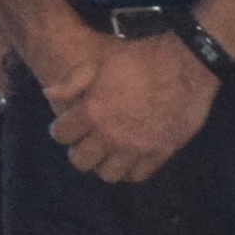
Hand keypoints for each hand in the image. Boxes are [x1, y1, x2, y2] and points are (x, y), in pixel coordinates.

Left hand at [48, 30, 217, 185]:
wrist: (186, 65)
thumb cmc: (139, 58)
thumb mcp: (100, 62)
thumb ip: (72, 82)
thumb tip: (48, 94)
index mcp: (92, 113)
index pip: (61, 135)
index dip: (61, 130)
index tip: (68, 126)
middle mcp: (110, 136)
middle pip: (80, 161)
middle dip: (79, 151)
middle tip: (87, 142)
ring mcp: (136, 148)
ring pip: (108, 174)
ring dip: (104, 164)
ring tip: (108, 153)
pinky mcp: (160, 154)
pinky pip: (138, 175)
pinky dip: (131, 170)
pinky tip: (131, 158)